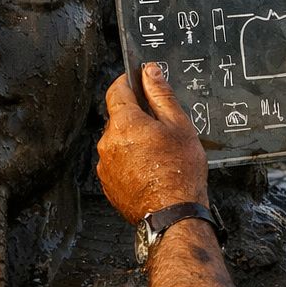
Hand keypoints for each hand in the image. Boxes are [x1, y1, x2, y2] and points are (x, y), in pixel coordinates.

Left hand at [96, 64, 208, 224]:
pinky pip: (117, 161)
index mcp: (124, 123)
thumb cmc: (179, 173)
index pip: (117, 90)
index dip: (128, 81)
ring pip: (118, 140)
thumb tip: (150, 72)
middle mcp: (108, 142)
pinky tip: (150, 168)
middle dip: (136, 115)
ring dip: (133, 139)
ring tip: (159, 153)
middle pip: (118, 116)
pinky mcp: (108, 182)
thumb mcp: (179, 125)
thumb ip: (161, 94)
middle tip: (161, 126)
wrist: (173, 214)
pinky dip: (130, 160)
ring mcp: (106, 164)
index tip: (137, 79)